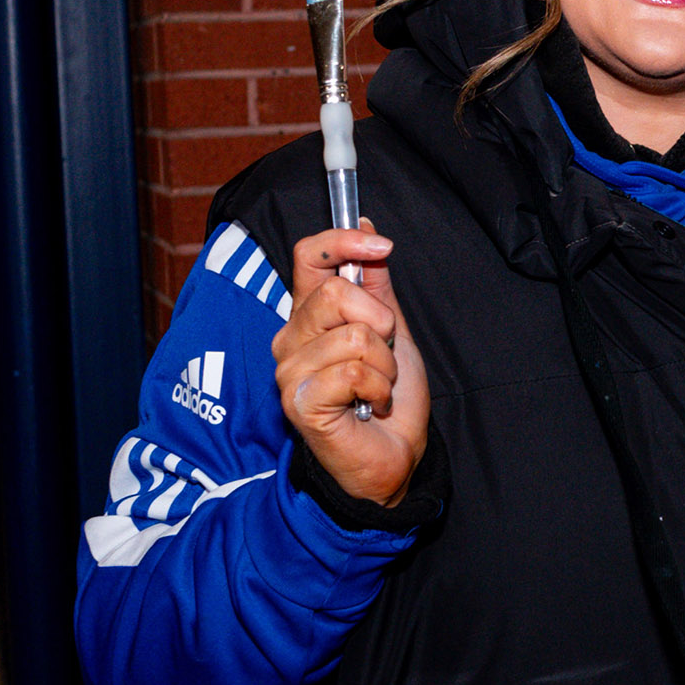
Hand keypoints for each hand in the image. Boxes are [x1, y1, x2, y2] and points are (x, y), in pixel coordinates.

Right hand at [275, 222, 427, 507]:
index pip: (308, 257)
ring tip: (377, 388)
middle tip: (385, 354)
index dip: (342, 241)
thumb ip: (376, 284)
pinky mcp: (299, 401)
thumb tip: (366, 228)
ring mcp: (290, 371)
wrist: (395, 457)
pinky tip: (370, 405)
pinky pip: (352, 370)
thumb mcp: (392, 331)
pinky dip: (378, 388)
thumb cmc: (387, 398)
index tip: (381, 247)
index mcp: (309, 316)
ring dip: (384, 364)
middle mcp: (291, 339)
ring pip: (352, 335)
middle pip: (334, 293)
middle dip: (380, 322)